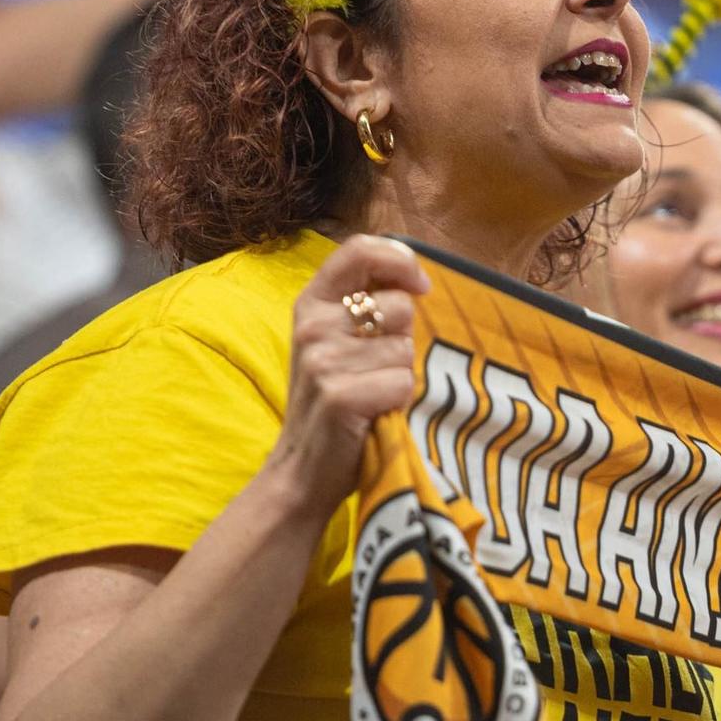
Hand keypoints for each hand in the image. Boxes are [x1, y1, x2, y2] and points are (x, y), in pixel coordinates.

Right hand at [266, 235, 430, 514]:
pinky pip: (402, 384)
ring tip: (370, 393)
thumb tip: (416, 281)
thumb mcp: (336, 342)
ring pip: (406, 350)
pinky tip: (372, 414)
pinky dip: (398, 402)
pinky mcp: (340, 396)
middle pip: (400, 307)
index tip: (420, 285)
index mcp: (311, 303)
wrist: (301, 470)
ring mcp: (323, 361)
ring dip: (399, 376)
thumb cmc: (333, 400)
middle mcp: (313, 325)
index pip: (359, 250)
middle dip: (402, 339)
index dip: (400, 260)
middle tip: (374, 369)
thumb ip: (365, 306)